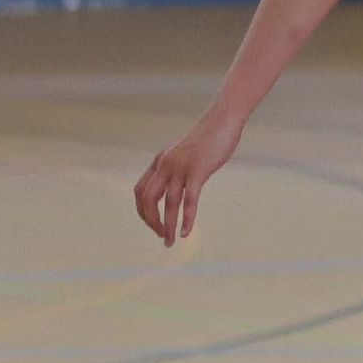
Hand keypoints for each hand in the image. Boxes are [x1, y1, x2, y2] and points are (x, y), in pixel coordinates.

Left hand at [134, 106, 241, 246]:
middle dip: (151, 221)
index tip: (153, 224)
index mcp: (160, 161)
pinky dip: (186, 218)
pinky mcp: (198, 170)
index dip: (142, 211)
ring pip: (169, 203)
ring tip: (170, 242)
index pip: (140, 191)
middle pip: (148, 199)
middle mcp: (165, 164)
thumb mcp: (184, 153)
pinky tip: (186, 232)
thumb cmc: (207, 138)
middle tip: (162, 236)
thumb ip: (175, 167)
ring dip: (167, 226)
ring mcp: (181, 167)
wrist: (223, 120)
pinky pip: (189, 200)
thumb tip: (174, 185)